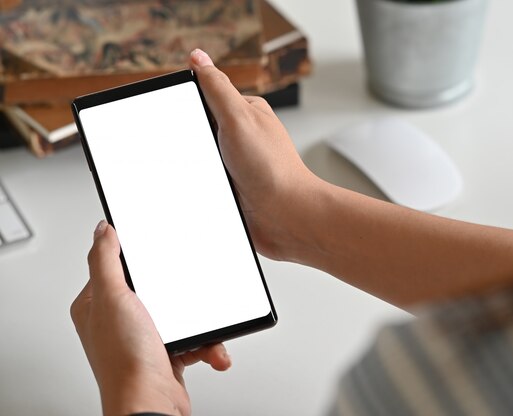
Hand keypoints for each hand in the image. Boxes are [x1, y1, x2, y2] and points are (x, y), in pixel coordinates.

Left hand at [71, 220, 230, 415]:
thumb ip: (106, 260)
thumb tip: (102, 230)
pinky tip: (211, 349)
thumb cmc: (126, 363)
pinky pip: (194, 338)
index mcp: (97, 306)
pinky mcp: (167, 354)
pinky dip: (207, 344)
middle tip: (186, 296)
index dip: (138, 257)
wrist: (151, 407)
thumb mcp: (112, 298)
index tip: (158, 249)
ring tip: (205, 331)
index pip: (116, 268)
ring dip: (200, 325)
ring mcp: (145, 339)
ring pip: (180, 314)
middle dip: (181, 295)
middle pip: (156, 290)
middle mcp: (119, 322)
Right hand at [189, 49, 323, 262]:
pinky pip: (204, 183)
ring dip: (194, 169)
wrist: (287, 217)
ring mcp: (236, 165)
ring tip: (205, 176)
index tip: (170, 113)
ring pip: (198, 160)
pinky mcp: (231, 190)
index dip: (185, 104)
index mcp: (246, 113)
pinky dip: (200, 187)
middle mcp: (241, 138)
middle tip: (196, 152)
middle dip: (188, 141)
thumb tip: (198, 57)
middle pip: (197, 130)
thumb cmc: (272, 168)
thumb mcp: (239, 117)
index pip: (204, 97)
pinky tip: (203, 192)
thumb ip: (216, 87)